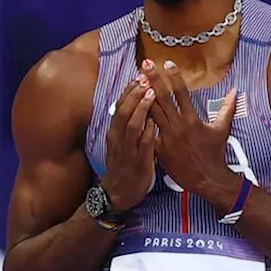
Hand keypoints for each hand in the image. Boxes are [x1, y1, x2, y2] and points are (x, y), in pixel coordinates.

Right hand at [101, 69, 157, 211]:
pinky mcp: (137, 162)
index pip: (120, 106)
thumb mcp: (122, 143)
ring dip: (141, 108)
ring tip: (151, 94)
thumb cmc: (124, 165)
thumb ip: (129, 125)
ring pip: (131, 125)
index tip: (139, 76)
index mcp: (114, 132)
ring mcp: (127, 150)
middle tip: (146, 78)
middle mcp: (118, 138)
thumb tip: (136, 106)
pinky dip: (148, 132)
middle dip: (134, 93)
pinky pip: (143, 145)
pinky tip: (156, 122)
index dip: (129, 91)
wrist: (119, 193)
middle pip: (123, 111)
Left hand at [147, 60, 239, 196]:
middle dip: (153, 79)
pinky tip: (131, 109)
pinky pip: (147, 133)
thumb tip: (235, 91)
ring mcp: (167, 138)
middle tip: (145, 64)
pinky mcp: (159, 149)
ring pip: (151, 113)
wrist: (208, 179)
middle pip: (162, 98)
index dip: (174, 77)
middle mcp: (178, 126)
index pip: (181, 93)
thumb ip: (227, 108)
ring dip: (143, 96)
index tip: (167, 63)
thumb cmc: (215, 153)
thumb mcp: (222, 130)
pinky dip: (140, 121)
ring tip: (135, 82)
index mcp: (192, 120)